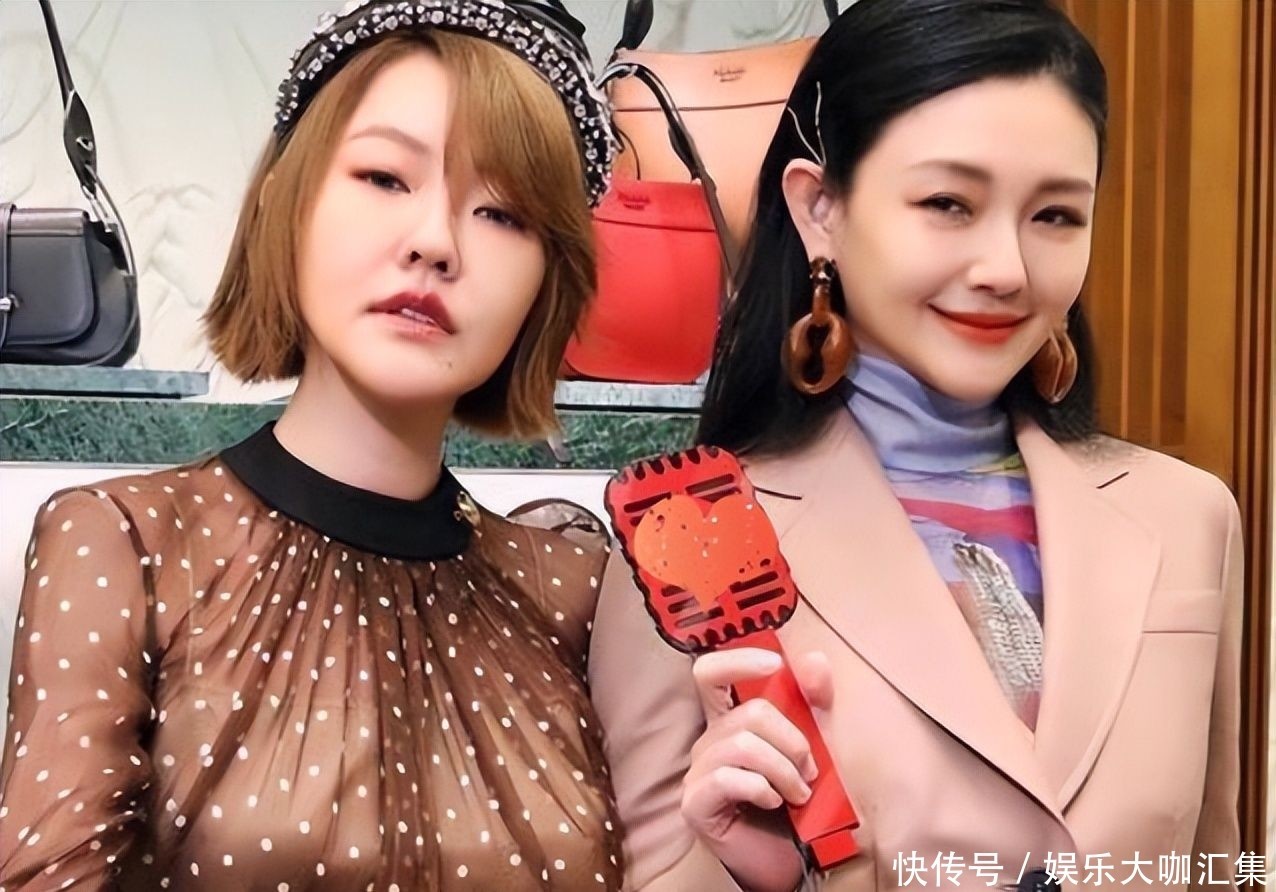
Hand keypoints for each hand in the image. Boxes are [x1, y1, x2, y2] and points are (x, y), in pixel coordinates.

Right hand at [681, 647, 833, 845]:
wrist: (793, 862)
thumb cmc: (799, 802)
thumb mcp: (818, 745)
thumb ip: (815, 703)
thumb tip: (815, 660)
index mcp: (730, 720)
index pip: (711, 673)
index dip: (737, 660)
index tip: (774, 664)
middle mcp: (709, 741)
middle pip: (745, 713)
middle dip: (792, 741)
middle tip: (810, 772)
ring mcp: (698, 772)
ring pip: (742, 745)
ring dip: (783, 770)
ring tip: (800, 794)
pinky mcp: (695, 803)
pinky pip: (727, 778)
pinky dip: (761, 788)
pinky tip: (774, 803)